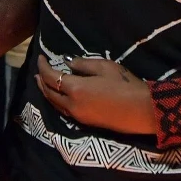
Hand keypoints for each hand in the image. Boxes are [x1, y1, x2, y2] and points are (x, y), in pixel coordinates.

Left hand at [35, 55, 153, 134]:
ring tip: (43, 83)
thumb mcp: (105, 67)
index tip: (41, 57)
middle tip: (39, 71)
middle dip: (41, 81)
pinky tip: (59, 96)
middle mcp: (71, 105)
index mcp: (75, 89)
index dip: (43, 66)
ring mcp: (78, 116)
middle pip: (49, 92)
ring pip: (54, 104)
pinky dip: (56, 101)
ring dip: (46, 92)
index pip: (51, 76)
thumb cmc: (125, 84)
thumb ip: (83, 65)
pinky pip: (63, 111)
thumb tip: (67, 63)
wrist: (142, 110)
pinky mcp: (85, 122)